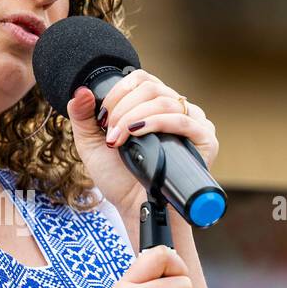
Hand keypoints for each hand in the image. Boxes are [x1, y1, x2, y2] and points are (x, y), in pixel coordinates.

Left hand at [65, 69, 218, 214]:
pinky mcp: (205, 139)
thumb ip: (82, 116)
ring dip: (134, 117)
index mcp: (154, 104)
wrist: (135, 208)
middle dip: (123, 108)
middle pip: (150, 88)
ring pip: (164, 101)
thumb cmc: (119, 178)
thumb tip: (82, 90)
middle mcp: (175, 109)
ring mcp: (192, 122)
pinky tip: (138, 133)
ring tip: (119, 140)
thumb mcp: (92, 145)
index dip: (118, 93)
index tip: (103, 118)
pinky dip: (157, 123)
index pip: (141, 80)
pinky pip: (183, 120)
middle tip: (111, 134)